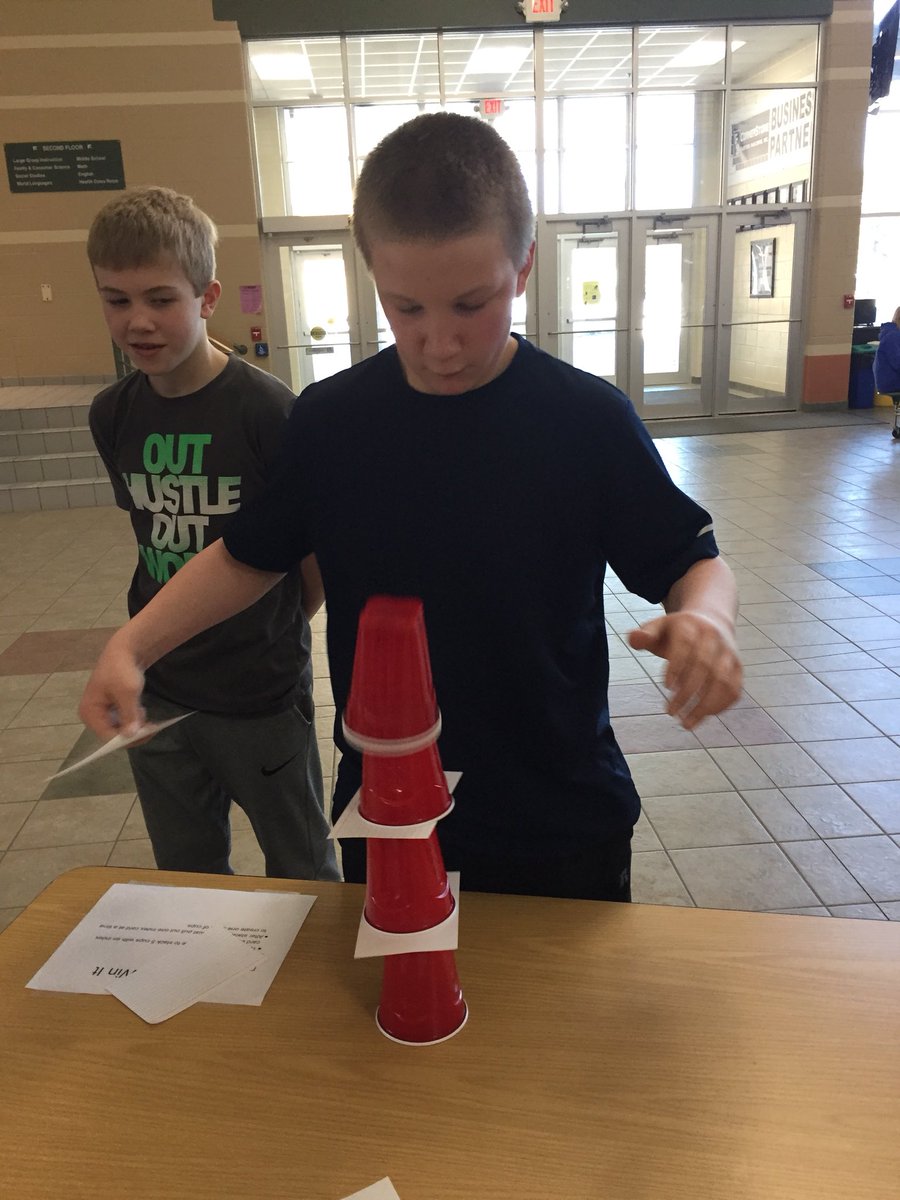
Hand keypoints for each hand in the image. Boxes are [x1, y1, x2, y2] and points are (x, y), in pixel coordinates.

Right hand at [78, 632, 146, 739]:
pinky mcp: (110, 707)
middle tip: (152, 726)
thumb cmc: (122, 669)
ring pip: (120, 728)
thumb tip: (130, 735)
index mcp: (89, 711)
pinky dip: (133, 718)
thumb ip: (128, 715)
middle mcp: (91, 715)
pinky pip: (122, 720)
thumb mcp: (127, 692)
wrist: (125, 650)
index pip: (107, 736)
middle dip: (132, 731)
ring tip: (144, 712)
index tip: (146, 734)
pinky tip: (140, 709)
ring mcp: (100, 711)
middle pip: (113, 734)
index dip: (127, 738)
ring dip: (134, 724)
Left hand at [627, 611, 742, 729]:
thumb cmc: (677, 632)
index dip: (678, 667)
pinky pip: (734, 689)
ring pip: (723, 681)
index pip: (686, 646)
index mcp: (691, 626)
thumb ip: (644, 635)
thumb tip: (634, 638)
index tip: (666, 687)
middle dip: (687, 693)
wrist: (711, 620)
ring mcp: (729, 654)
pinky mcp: (738, 668)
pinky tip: (702, 717)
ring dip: (705, 706)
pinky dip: (720, 706)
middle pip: (704, 667)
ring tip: (686, 724)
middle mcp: (714, 638)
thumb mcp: (658, 628)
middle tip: (670, 713)